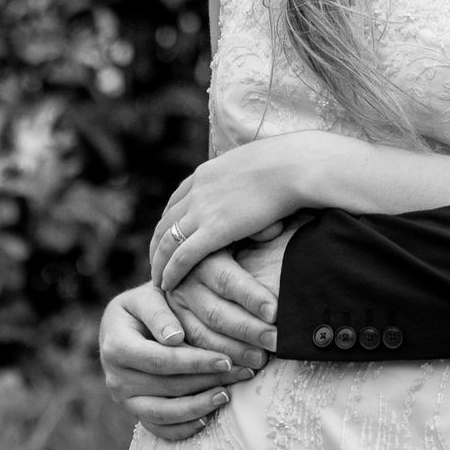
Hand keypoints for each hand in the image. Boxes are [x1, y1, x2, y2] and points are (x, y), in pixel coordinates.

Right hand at [96, 281, 250, 441]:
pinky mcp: (134, 412)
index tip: (225, 360)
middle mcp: (115, 378)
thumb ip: (158, 313)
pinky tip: (208, 417)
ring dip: (198, 407)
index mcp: (116, 347)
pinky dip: (184, 427)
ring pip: (163, 413)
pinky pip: (159, 428)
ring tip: (227, 396)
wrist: (125, 325)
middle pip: (166, 387)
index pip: (160, 360)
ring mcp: (123, 399)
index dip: (194, 362)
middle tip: (241, 375)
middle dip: (206, 382)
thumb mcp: (146, 298)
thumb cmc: (142, 306)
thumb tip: (174, 338)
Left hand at [151, 133, 331, 290]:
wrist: (294, 166)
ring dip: (158, 262)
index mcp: (207, 173)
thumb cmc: (288, 165)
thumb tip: (257, 188)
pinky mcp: (213, 230)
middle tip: (156, 261)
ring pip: (167, 241)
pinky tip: (166, 284)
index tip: (168, 235)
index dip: (170, 221)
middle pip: (166, 221)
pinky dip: (170, 271)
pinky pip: (182, 256)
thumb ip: (246, 179)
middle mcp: (197, 190)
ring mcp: (202, 210)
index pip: (177, 200)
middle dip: (158, 243)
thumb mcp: (254, 166)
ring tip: (157, 278)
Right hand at [168, 223, 297, 358]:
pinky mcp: (171, 324)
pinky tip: (237, 370)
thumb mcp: (231, 230)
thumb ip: (253, 230)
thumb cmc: (218, 242)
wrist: (173, 254)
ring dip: (232, 351)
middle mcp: (184, 283)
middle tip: (276, 342)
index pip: (227, 280)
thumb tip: (273, 228)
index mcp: (201, 257)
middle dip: (248, 330)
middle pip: (216, 312)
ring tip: (260, 361)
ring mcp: (174, 307)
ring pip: (201, 335)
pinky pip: (190, 350)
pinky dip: (213, 363)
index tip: (276, 312)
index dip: (251, 296)